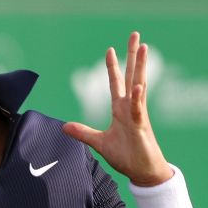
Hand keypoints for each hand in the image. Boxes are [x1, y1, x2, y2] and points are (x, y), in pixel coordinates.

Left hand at [62, 31, 171, 186]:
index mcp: (121, 109)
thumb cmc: (126, 156)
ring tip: (144, 47)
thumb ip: (83, 133)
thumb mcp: (99, 143)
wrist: (142, 172)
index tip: (110, 50)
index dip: (113, 67)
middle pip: (131, 76)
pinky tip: (139, 86)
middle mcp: (131, 107)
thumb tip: (64, 126)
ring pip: (139, 86)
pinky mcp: (141, 127)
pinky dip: (139, 98)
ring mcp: (137, 115)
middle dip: (132, 55)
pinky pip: (139, 110)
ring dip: (140, 67)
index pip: (116, 83)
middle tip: (136, 35)